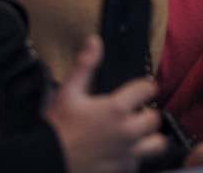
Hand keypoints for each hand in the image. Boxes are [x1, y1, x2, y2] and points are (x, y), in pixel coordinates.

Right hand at [44, 36, 165, 172]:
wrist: (46, 163)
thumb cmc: (56, 130)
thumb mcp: (67, 93)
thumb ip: (84, 65)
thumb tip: (95, 42)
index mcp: (116, 109)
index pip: (147, 88)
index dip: (144, 86)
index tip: (140, 90)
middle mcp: (127, 131)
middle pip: (154, 118)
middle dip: (146, 113)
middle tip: (134, 114)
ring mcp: (128, 154)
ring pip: (157, 144)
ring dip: (150, 138)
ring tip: (137, 135)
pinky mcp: (124, 171)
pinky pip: (140, 164)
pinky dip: (135, 158)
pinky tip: (121, 154)